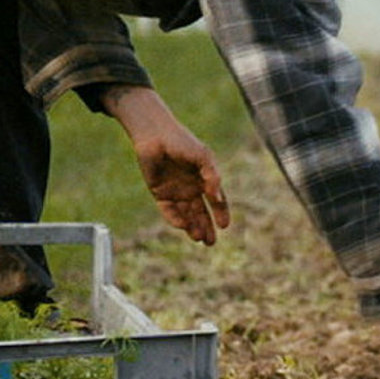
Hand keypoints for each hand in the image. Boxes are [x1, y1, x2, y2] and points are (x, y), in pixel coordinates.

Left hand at [101, 84, 230, 244]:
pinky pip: (169, 210)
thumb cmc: (182, 142)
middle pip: (201, 212)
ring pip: (186, 214)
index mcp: (205, 178)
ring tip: (199, 238)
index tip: (224, 226)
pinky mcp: (159, 193)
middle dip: (206, 228)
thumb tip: (217, 197)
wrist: (155, 135)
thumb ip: (212, 176)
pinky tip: (183, 226)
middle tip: (211, 243)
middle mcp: (191, 187)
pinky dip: (176, 219)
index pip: (216, 200)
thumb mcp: (202, 157)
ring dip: (192, 227)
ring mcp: (176, 191)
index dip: (221, 213)